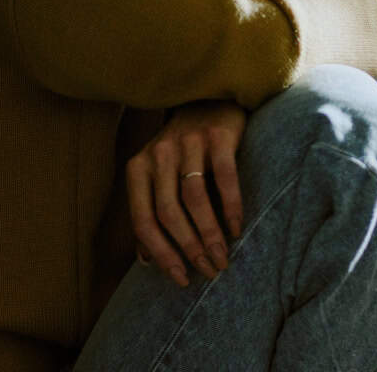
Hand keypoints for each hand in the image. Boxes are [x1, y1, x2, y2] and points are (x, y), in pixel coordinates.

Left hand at [126, 100, 246, 286]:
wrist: (210, 99)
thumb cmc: (183, 149)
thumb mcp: (158, 175)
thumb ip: (150, 211)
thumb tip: (145, 260)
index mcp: (138, 167)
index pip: (143, 220)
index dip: (161, 253)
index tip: (180, 278)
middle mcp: (159, 153)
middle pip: (168, 212)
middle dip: (189, 248)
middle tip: (208, 271)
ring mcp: (188, 142)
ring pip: (194, 198)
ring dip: (210, 234)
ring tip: (222, 257)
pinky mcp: (218, 135)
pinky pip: (225, 178)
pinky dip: (231, 207)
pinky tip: (238, 228)